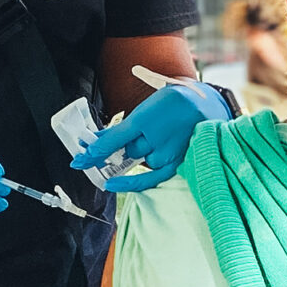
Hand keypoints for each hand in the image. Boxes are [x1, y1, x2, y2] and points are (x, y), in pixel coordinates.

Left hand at [70, 83, 229, 191]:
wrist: (208, 105)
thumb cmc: (174, 102)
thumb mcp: (146, 107)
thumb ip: (122, 127)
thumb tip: (96, 140)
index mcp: (145, 118)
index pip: (113, 139)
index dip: (94, 151)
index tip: (78, 160)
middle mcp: (154, 137)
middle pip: (126, 150)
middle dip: (118, 148)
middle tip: (119, 141)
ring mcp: (166, 152)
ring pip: (139, 159)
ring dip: (137, 153)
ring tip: (156, 135)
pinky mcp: (176, 163)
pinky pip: (150, 178)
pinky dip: (130, 183)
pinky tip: (113, 184)